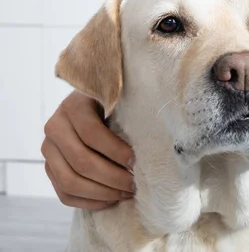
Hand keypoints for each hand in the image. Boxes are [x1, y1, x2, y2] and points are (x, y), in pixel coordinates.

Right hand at [41, 91, 135, 209]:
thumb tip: (146, 149)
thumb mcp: (118, 101)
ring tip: (126, 193)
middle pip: (82, 162)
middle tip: (135, 184)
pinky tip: (111, 199)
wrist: (91, 107)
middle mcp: (55, 127)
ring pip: (70, 182)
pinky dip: (90, 202)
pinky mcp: (49, 168)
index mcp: (73, 106)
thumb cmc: (113, 105)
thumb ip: (127, 115)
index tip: (136, 162)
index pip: (92, 134)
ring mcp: (48, 150)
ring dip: (103, 193)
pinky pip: (65, 194)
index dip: (116, 151)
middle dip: (113, 177)